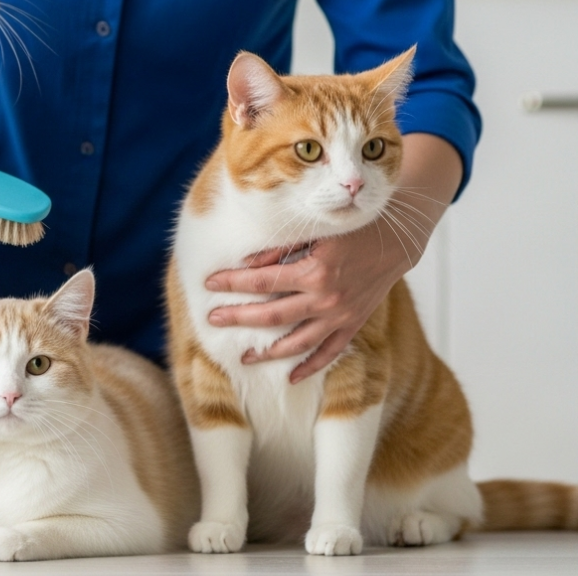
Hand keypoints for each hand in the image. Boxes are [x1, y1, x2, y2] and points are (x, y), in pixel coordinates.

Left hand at [204, 230, 408, 383]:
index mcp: (315, 271)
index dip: (233, 282)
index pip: (263, 280)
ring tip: (244, 357)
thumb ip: (280, 249)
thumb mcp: (315, 231)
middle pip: (272, 315)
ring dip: (269, 352)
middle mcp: (327, 299)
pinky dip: (311, 367)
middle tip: (213, 320)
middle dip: (239, 318)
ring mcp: (341, 316)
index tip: (209, 282)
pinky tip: (291, 377)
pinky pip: (330, 353)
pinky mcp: (353, 324)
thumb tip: (246, 264)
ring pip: (298, 342)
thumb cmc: (353, 229)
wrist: (397, 241)